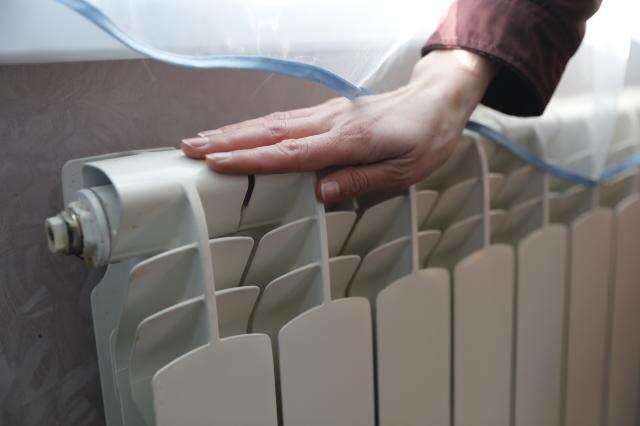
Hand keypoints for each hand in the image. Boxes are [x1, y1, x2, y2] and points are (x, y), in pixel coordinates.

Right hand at [181, 49, 496, 202]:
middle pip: (269, 133)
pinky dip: (256, 127)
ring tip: (202, 140)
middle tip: (189, 149)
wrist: (437, 100)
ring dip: (235, 132)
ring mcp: (327, 115)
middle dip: (227, 141)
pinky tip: (242, 133)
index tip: (216, 163)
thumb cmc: (425, 138)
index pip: (290, 153)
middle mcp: (330, 124)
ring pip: (272, 123)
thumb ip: (361, 181)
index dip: (251, 160)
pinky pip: (285, 120)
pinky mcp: (328, 114)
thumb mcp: (404, 171)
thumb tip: (320, 193)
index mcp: (348, 141)